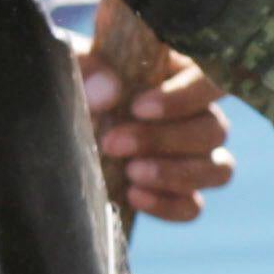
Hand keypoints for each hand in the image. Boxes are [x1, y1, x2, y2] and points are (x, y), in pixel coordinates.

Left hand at [83, 0, 231, 223]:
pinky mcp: (177, 194)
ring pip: (219, 169)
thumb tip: (110, 90)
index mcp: (179, 72)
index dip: (185, 97)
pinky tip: (133, 196)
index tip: (139, 108)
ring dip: (176, 174)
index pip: (212, 80)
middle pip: (214, 129)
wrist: (54, 134)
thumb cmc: (73, 87)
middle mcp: (197, 113)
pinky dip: (168, 205)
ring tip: (131, 173)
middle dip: (164, 141)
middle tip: (113, 143)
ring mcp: (193, 157)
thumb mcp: (70, 67)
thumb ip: (87, 67)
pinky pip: (193, 207)